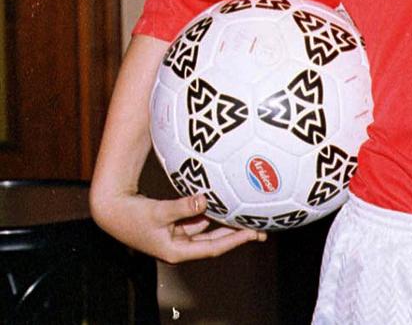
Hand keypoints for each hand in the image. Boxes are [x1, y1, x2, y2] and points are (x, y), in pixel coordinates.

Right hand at [91, 189, 265, 263]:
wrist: (111, 210)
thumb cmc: (131, 216)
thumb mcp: (158, 212)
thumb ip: (182, 207)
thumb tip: (203, 200)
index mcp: (177, 251)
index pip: (213, 248)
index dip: (234, 240)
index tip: (253, 234)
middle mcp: (180, 245)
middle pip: (215, 240)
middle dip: (236, 232)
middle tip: (260, 225)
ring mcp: (178, 234)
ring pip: (207, 228)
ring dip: (225, 220)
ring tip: (247, 210)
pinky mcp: (174, 223)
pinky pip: (197, 218)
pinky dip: (210, 210)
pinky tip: (223, 200)